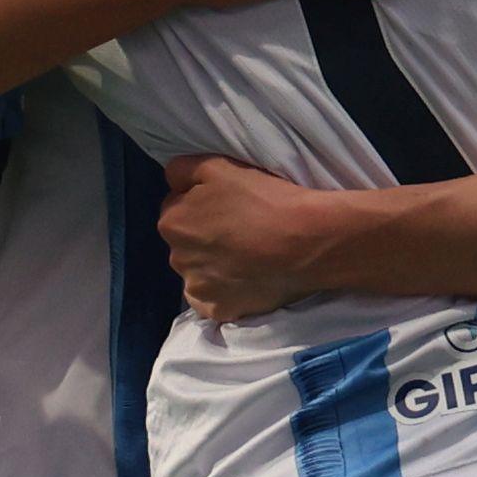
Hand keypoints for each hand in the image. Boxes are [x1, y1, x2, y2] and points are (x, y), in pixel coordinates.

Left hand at [154, 155, 351, 320]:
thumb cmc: (262, 199)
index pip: (176, 210)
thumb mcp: (217, 165)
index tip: (227, 206)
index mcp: (171, 223)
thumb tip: (173, 183)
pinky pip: (213, 301)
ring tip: (246, 256)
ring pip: (199, 273)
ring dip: (213, 265)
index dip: (201, 205)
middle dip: (204, 237)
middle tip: (239, 230)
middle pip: (186, 244)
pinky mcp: (219, 311)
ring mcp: (198, 289)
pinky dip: (224, 292)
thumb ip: (182, 171)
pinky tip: (245, 280)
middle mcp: (176, 259)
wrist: (305, 241)